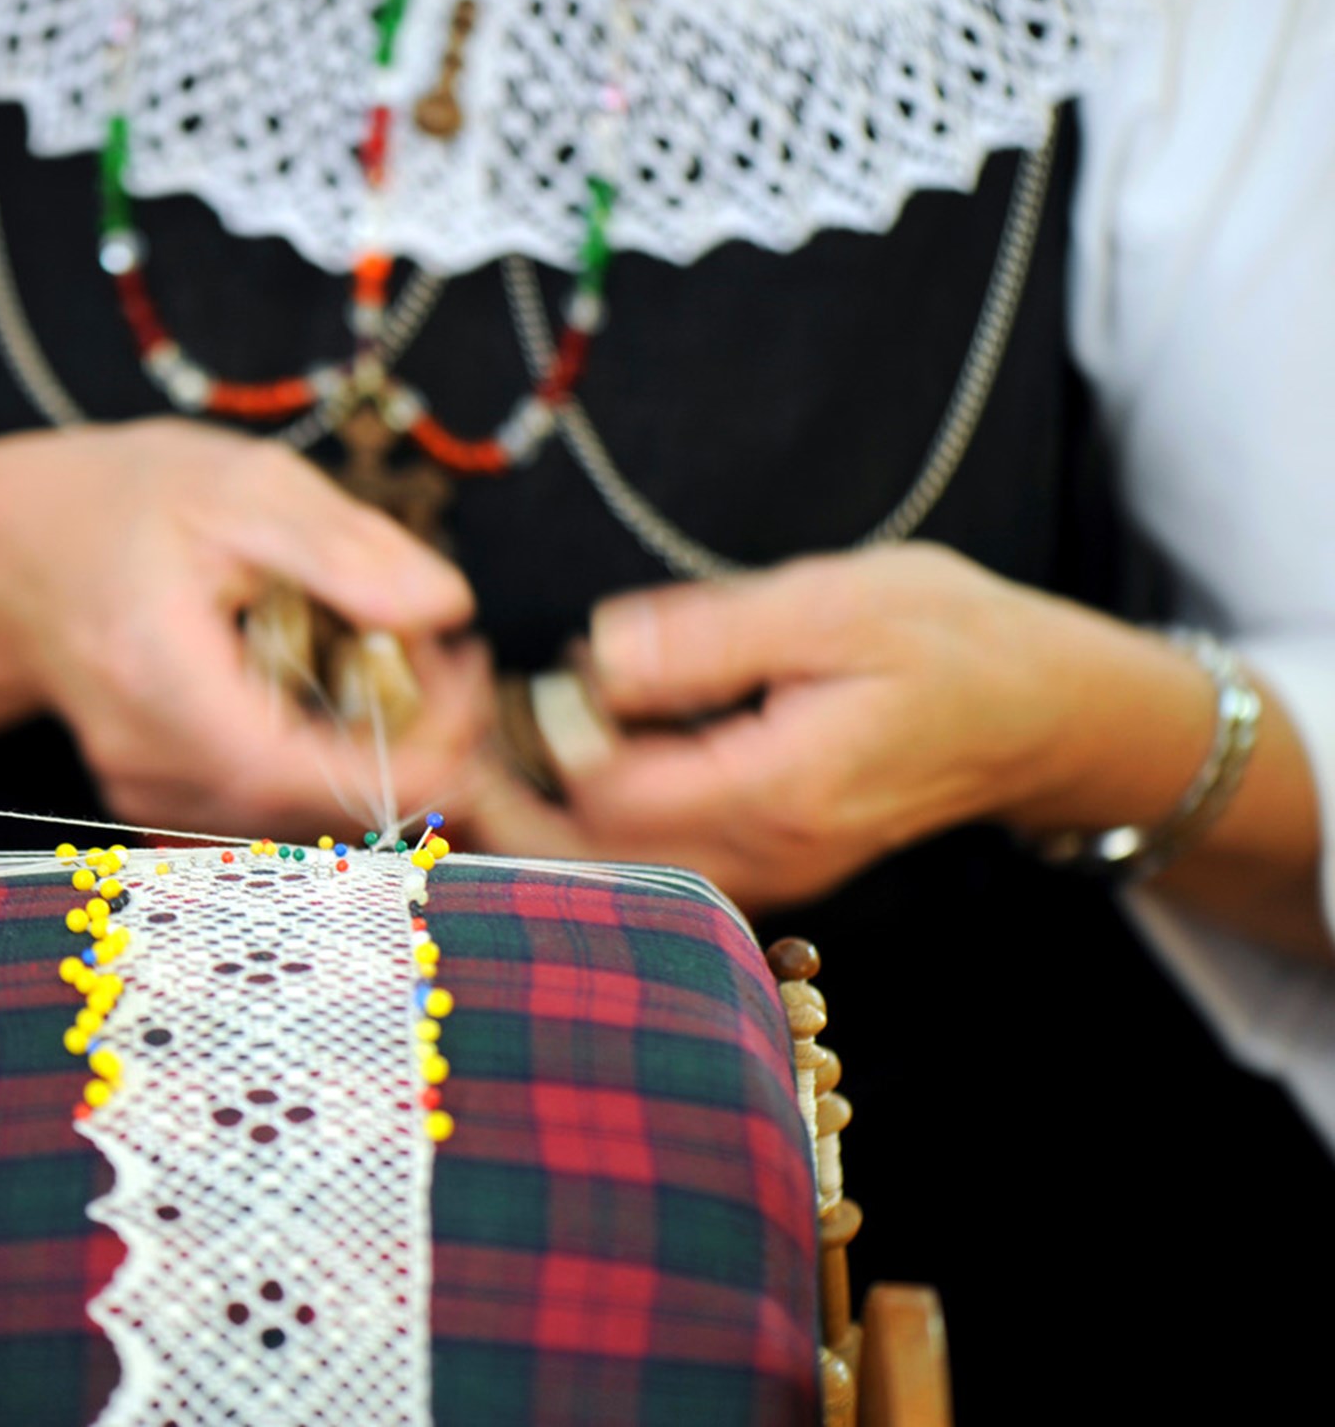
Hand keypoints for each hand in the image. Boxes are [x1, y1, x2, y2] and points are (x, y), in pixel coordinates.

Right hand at [0, 419, 492, 834]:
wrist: (22, 552)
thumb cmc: (129, 505)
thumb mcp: (242, 487)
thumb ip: (344, 548)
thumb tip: (446, 607)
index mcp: (163, 687)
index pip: (311, 776)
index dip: (416, 749)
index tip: (466, 673)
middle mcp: (149, 766)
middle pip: (322, 808)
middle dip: (415, 743)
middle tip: (447, 654)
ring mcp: (151, 796)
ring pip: (307, 818)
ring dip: (381, 756)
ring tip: (402, 662)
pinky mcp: (164, 804)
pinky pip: (276, 809)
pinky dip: (332, 763)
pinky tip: (343, 693)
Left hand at [465, 543, 1217, 914]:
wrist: (1041, 713)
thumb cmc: (951, 642)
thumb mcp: (832, 604)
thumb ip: (707, 638)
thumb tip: (595, 659)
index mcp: (781, 788)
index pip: (608, 798)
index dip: (527, 749)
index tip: (470, 691)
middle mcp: (768, 853)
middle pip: (595, 863)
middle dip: (504, 810)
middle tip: (438, 742)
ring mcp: (768, 871)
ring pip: (618, 875)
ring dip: (537, 822)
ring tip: (475, 752)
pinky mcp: (766, 863)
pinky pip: (653, 865)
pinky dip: (589, 828)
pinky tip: (555, 772)